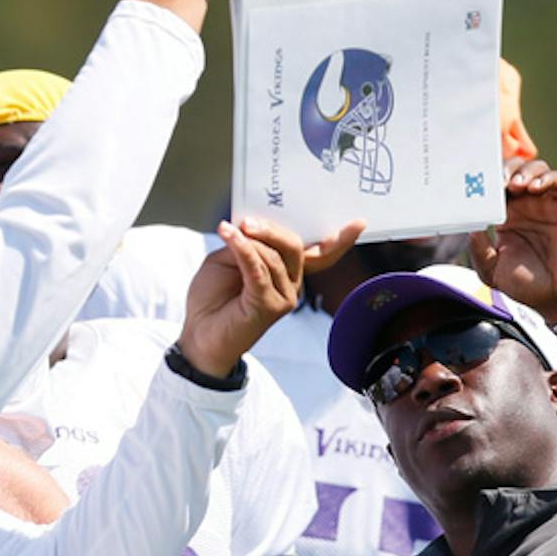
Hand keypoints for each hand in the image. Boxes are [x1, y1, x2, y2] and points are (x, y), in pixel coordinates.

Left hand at [179, 217, 363, 377]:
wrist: (197, 334)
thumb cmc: (212, 297)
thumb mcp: (226, 260)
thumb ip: (245, 244)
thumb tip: (251, 227)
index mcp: (287, 272)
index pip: (319, 254)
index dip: (340, 240)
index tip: (358, 223)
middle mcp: (292, 285)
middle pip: (294, 247)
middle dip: (271, 229)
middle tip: (247, 221)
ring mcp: (284, 297)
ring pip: (274, 257)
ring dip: (248, 240)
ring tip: (227, 231)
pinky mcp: (269, 306)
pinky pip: (258, 270)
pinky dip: (243, 249)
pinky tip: (229, 236)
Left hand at [468, 159, 556, 325]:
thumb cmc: (527, 286)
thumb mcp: (491, 270)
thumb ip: (478, 250)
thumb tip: (470, 225)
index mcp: (505, 217)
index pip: (493, 187)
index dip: (483, 180)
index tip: (472, 180)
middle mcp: (525, 207)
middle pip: (512, 170)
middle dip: (501, 169)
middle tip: (494, 179)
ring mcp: (547, 204)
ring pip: (536, 169)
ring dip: (523, 171)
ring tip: (514, 185)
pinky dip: (547, 177)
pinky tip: (534, 187)